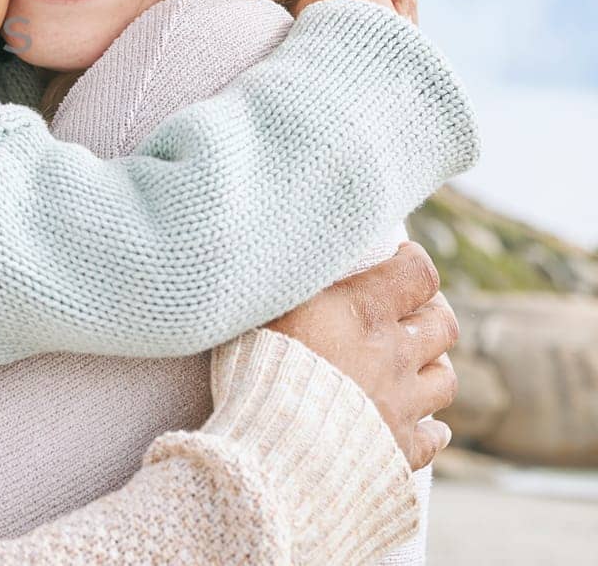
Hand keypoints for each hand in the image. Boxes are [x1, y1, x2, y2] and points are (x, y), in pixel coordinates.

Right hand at [266, 242, 457, 469]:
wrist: (272, 447)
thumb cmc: (257, 368)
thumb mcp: (265, 306)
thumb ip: (291, 282)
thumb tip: (287, 253)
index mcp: (364, 312)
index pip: (417, 273)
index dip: (413, 261)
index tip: (398, 258)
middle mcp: (393, 355)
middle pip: (443, 325)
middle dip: (431, 312)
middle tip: (412, 310)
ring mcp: (401, 404)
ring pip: (444, 378)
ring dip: (432, 366)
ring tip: (413, 363)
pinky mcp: (398, 449)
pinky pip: (432, 437)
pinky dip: (431, 428)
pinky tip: (423, 425)